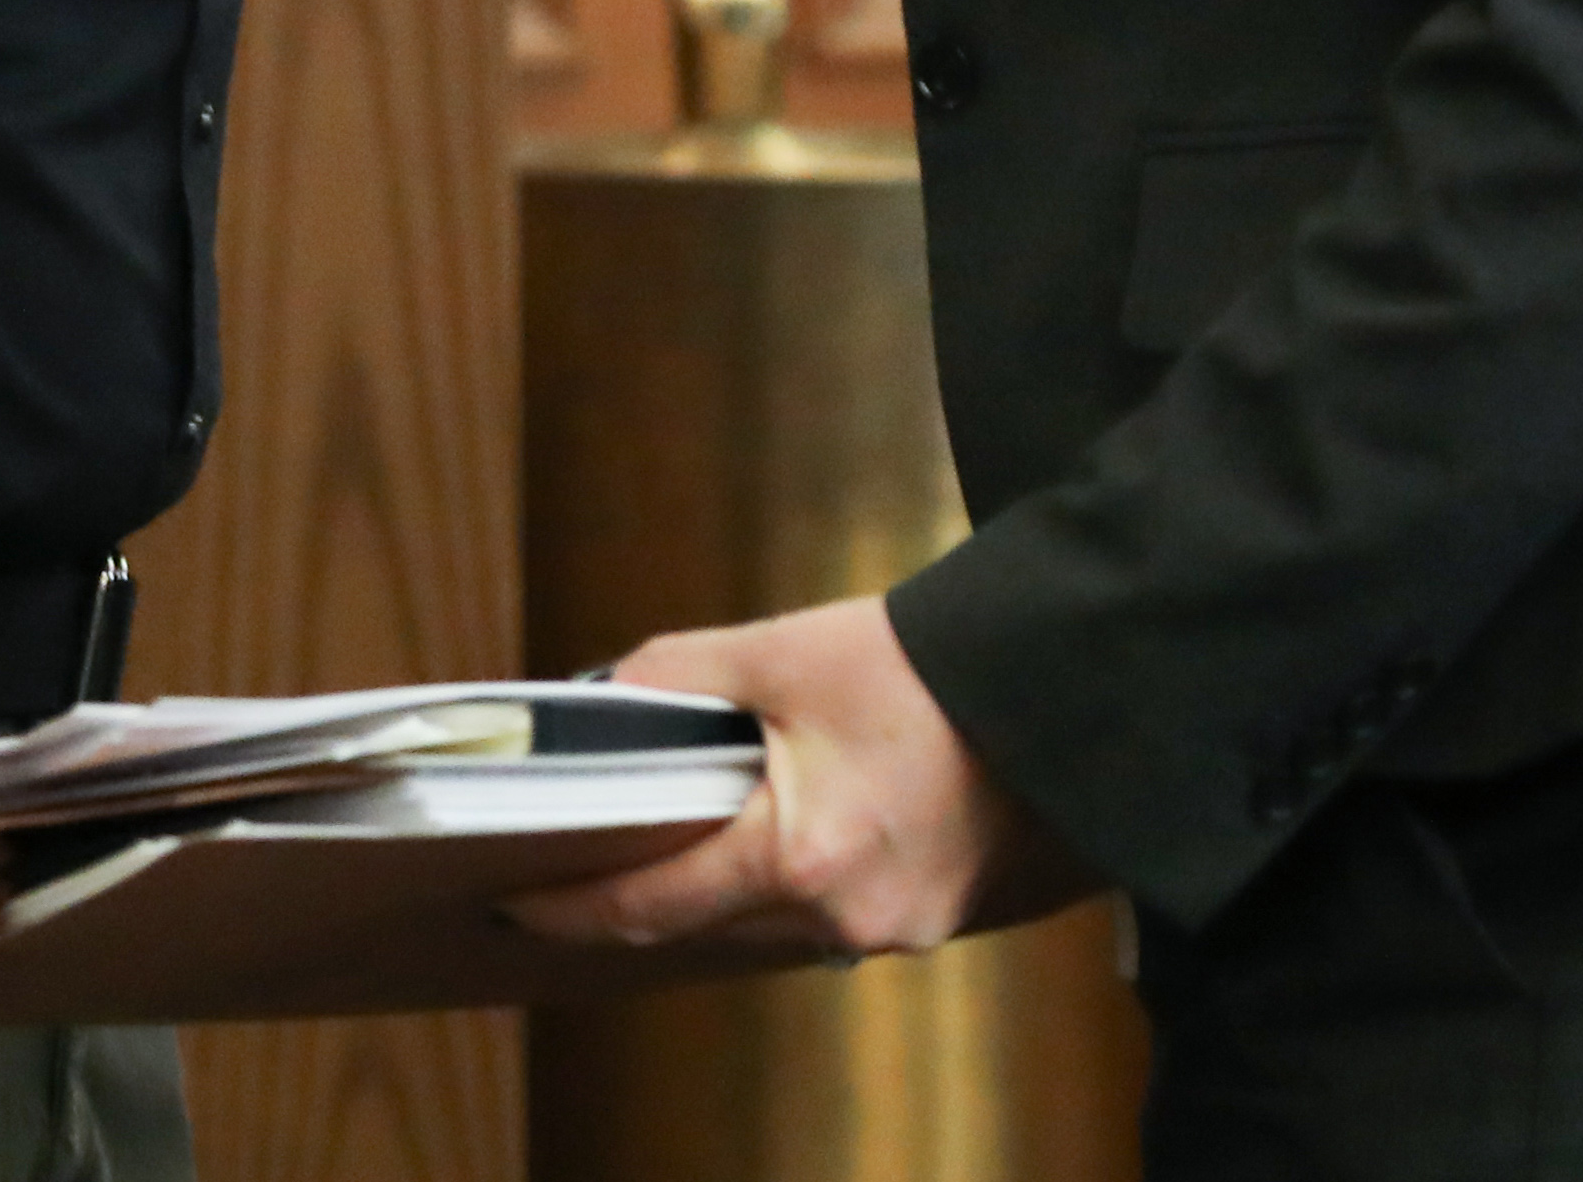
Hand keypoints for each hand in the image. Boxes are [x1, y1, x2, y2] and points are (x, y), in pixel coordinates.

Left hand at [502, 594, 1096, 957]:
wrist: (1071, 681)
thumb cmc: (931, 664)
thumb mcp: (782, 652)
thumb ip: (675, 678)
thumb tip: (602, 700)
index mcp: (799, 860)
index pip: (648, 905)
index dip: (570, 904)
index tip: (511, 896)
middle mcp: (849, 919)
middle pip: (711, 927)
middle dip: (644, 894)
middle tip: (574, 864)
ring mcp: (905, 931)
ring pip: (778, 928)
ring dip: (726, 892)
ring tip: (672, 844)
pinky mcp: (948, 921)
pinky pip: (841, 921)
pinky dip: (797, 887)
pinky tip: (781, 841)